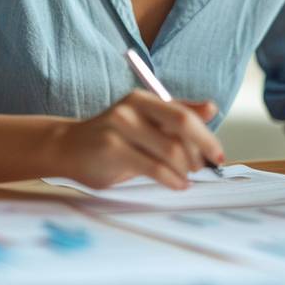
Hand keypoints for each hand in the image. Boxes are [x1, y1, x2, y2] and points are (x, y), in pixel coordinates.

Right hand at [55, 91, 223, 190]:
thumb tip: (212, 108)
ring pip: (170, 150)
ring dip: (185, 170)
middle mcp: (132, 108)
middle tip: (202, 169)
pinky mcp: (112, 149)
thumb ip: (176, 115)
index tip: (218, 155)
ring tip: (185, 180)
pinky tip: (176, 185)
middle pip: (181, 127)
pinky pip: (153, 167)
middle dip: (200, 152)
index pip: (184, 115)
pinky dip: (171, 179)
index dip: (206, 136)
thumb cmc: (112, 138)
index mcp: (143, 99)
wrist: (67, 148)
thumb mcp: (145, 122)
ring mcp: (120, 127)